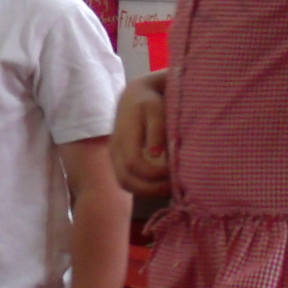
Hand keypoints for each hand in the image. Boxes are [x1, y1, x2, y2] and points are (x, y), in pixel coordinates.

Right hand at [110, 75, 170, 198]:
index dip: (154, 174)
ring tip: (168, 189)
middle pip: (127, 180)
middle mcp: (115, 149)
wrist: (134, 95)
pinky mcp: (118, 160)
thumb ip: (156, 129)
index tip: (174, 172)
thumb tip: (155, 153)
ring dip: (146, 192)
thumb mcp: (155, 108)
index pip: (134, 164)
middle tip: (174, 188)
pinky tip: (160, 185)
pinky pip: (126, 181)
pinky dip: (142, 188)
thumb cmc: (150, 100)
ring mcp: (114, 156)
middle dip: (151, 190)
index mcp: (124, 136)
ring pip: (125, 184)